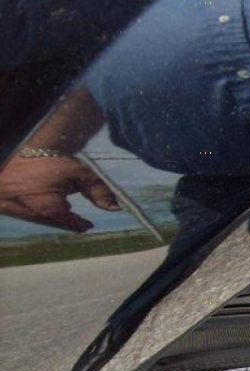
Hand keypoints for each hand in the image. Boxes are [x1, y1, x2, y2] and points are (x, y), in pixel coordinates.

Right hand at [0, 155, 119, 232]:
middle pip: (49, 221)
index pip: (66, 221)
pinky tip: (41, 205)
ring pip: (32, 217)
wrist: (25, 144)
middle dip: (63, 221)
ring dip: (47, 215)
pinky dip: (31, 209)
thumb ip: (98, 191)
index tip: (88, 226)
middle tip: (78, 224)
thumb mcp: (80, 174)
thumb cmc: (54, 158)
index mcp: (45, 206)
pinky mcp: (2, 200)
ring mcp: (9, 204)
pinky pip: (18, 210)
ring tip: (62, 212)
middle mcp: (25, 209)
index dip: (78, 224)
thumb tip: (116, 208)